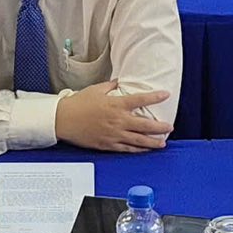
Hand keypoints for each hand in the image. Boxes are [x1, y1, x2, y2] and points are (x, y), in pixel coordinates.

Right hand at [55, 81, 173, 151]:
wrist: (63, 119)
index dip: (155, 97)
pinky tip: (145, 149)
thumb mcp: (96, 89)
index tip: (166, 95)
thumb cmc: (78, 103)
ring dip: (153, 142)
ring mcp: (114, 134)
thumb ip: (111, 86)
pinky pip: (127, 149)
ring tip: (163, 142)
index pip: (141, 100)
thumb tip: (119, 82)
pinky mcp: (108, 145)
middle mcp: (118, 120)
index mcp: (116, 104)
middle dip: (160, 127)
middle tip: (169, 127)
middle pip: (145, 125)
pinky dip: (138, 150)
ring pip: (138, 140)